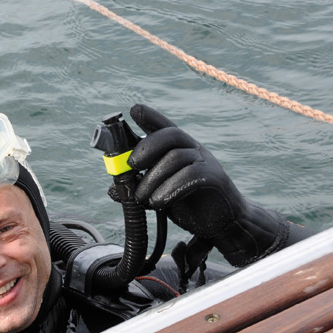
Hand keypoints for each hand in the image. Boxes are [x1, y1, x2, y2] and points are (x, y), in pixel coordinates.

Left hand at [127, 103, 298, 265]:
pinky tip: (157, 202)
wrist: (220, 222)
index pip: (163, 126)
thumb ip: (138, 188)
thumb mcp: (157, 193)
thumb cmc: (187, 203)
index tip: (134, 110)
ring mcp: (205, 161)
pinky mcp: (214, 178)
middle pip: (170, 134)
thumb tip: (112, 189)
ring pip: (176, 157)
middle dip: (146, 146)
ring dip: (152, 178)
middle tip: (131, 165)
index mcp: (177, 148)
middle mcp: (192, 148)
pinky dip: (170, 189)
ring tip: (141, 198)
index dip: (150, 115)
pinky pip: (191, 175)